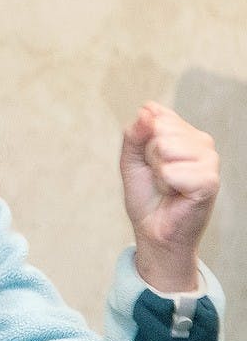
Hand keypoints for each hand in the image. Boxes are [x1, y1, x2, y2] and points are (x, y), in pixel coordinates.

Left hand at [119, 101, 218, 290]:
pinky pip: (173, 171)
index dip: (141, 142)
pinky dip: (166, 185)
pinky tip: (176, 194)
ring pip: (165, 148)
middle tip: (159, 177)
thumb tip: (146, 110)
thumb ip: (134, 134)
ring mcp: (209, 159)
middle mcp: (201, 141)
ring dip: (158, 173)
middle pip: (158, 131)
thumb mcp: (131, 160)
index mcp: (184, 132)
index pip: (154, 115)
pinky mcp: (210, 180)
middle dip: (149, 158)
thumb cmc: (146, 195)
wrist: (153, 229)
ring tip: (167, 186)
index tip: (149, 162)